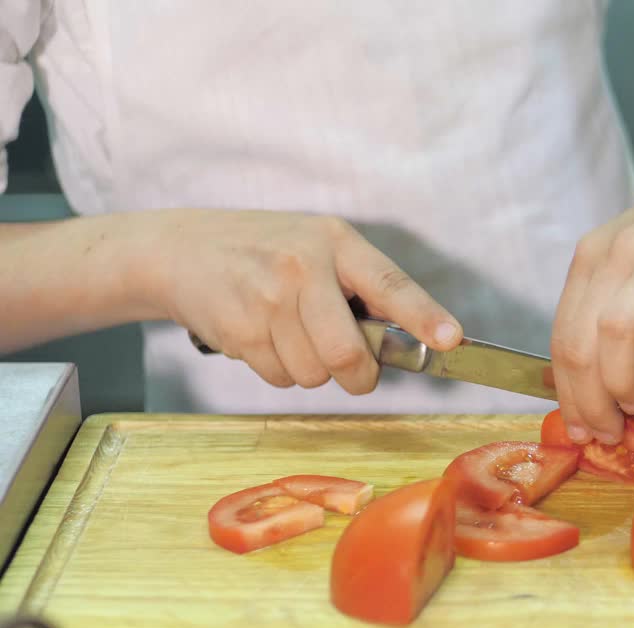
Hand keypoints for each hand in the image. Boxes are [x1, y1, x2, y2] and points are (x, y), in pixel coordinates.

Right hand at [146, 209, 459, 392]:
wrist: (181, 249)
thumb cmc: (266, 251)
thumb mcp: (318, 246)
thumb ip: (362, 286)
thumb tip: (412, 340)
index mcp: (336, 243)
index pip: (390, 284)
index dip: (423, 316)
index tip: (450, 340)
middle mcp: (303, 267)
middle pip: (348, 353)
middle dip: (357, 375)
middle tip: (355, 371)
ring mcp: (267, 299)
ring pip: (314, 374)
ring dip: (312, 370)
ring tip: (292, 335)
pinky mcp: (239, 329)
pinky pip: (280, 378)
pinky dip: (279, 370)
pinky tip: (264, 337)